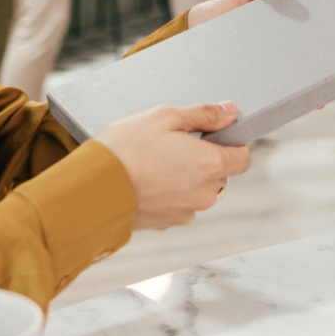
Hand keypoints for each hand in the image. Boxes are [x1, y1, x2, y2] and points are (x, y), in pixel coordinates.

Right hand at [96, 102, 249, 229]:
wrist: (92, 189)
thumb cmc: (126, 148)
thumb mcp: (165, 117)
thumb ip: (204, 114)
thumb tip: (230, 112)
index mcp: (211, 165)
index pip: (242, 158)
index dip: (231, 144)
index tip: (212, 135)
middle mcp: (205, 194)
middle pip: (220, 174)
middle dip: (204, 159)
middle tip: (173, 145)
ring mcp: (187, 212)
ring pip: (198, 190)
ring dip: (186, 177)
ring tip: (154, 162)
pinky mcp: (168, 223)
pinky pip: (179, 203)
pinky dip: (169, 192)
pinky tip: (146, 179)